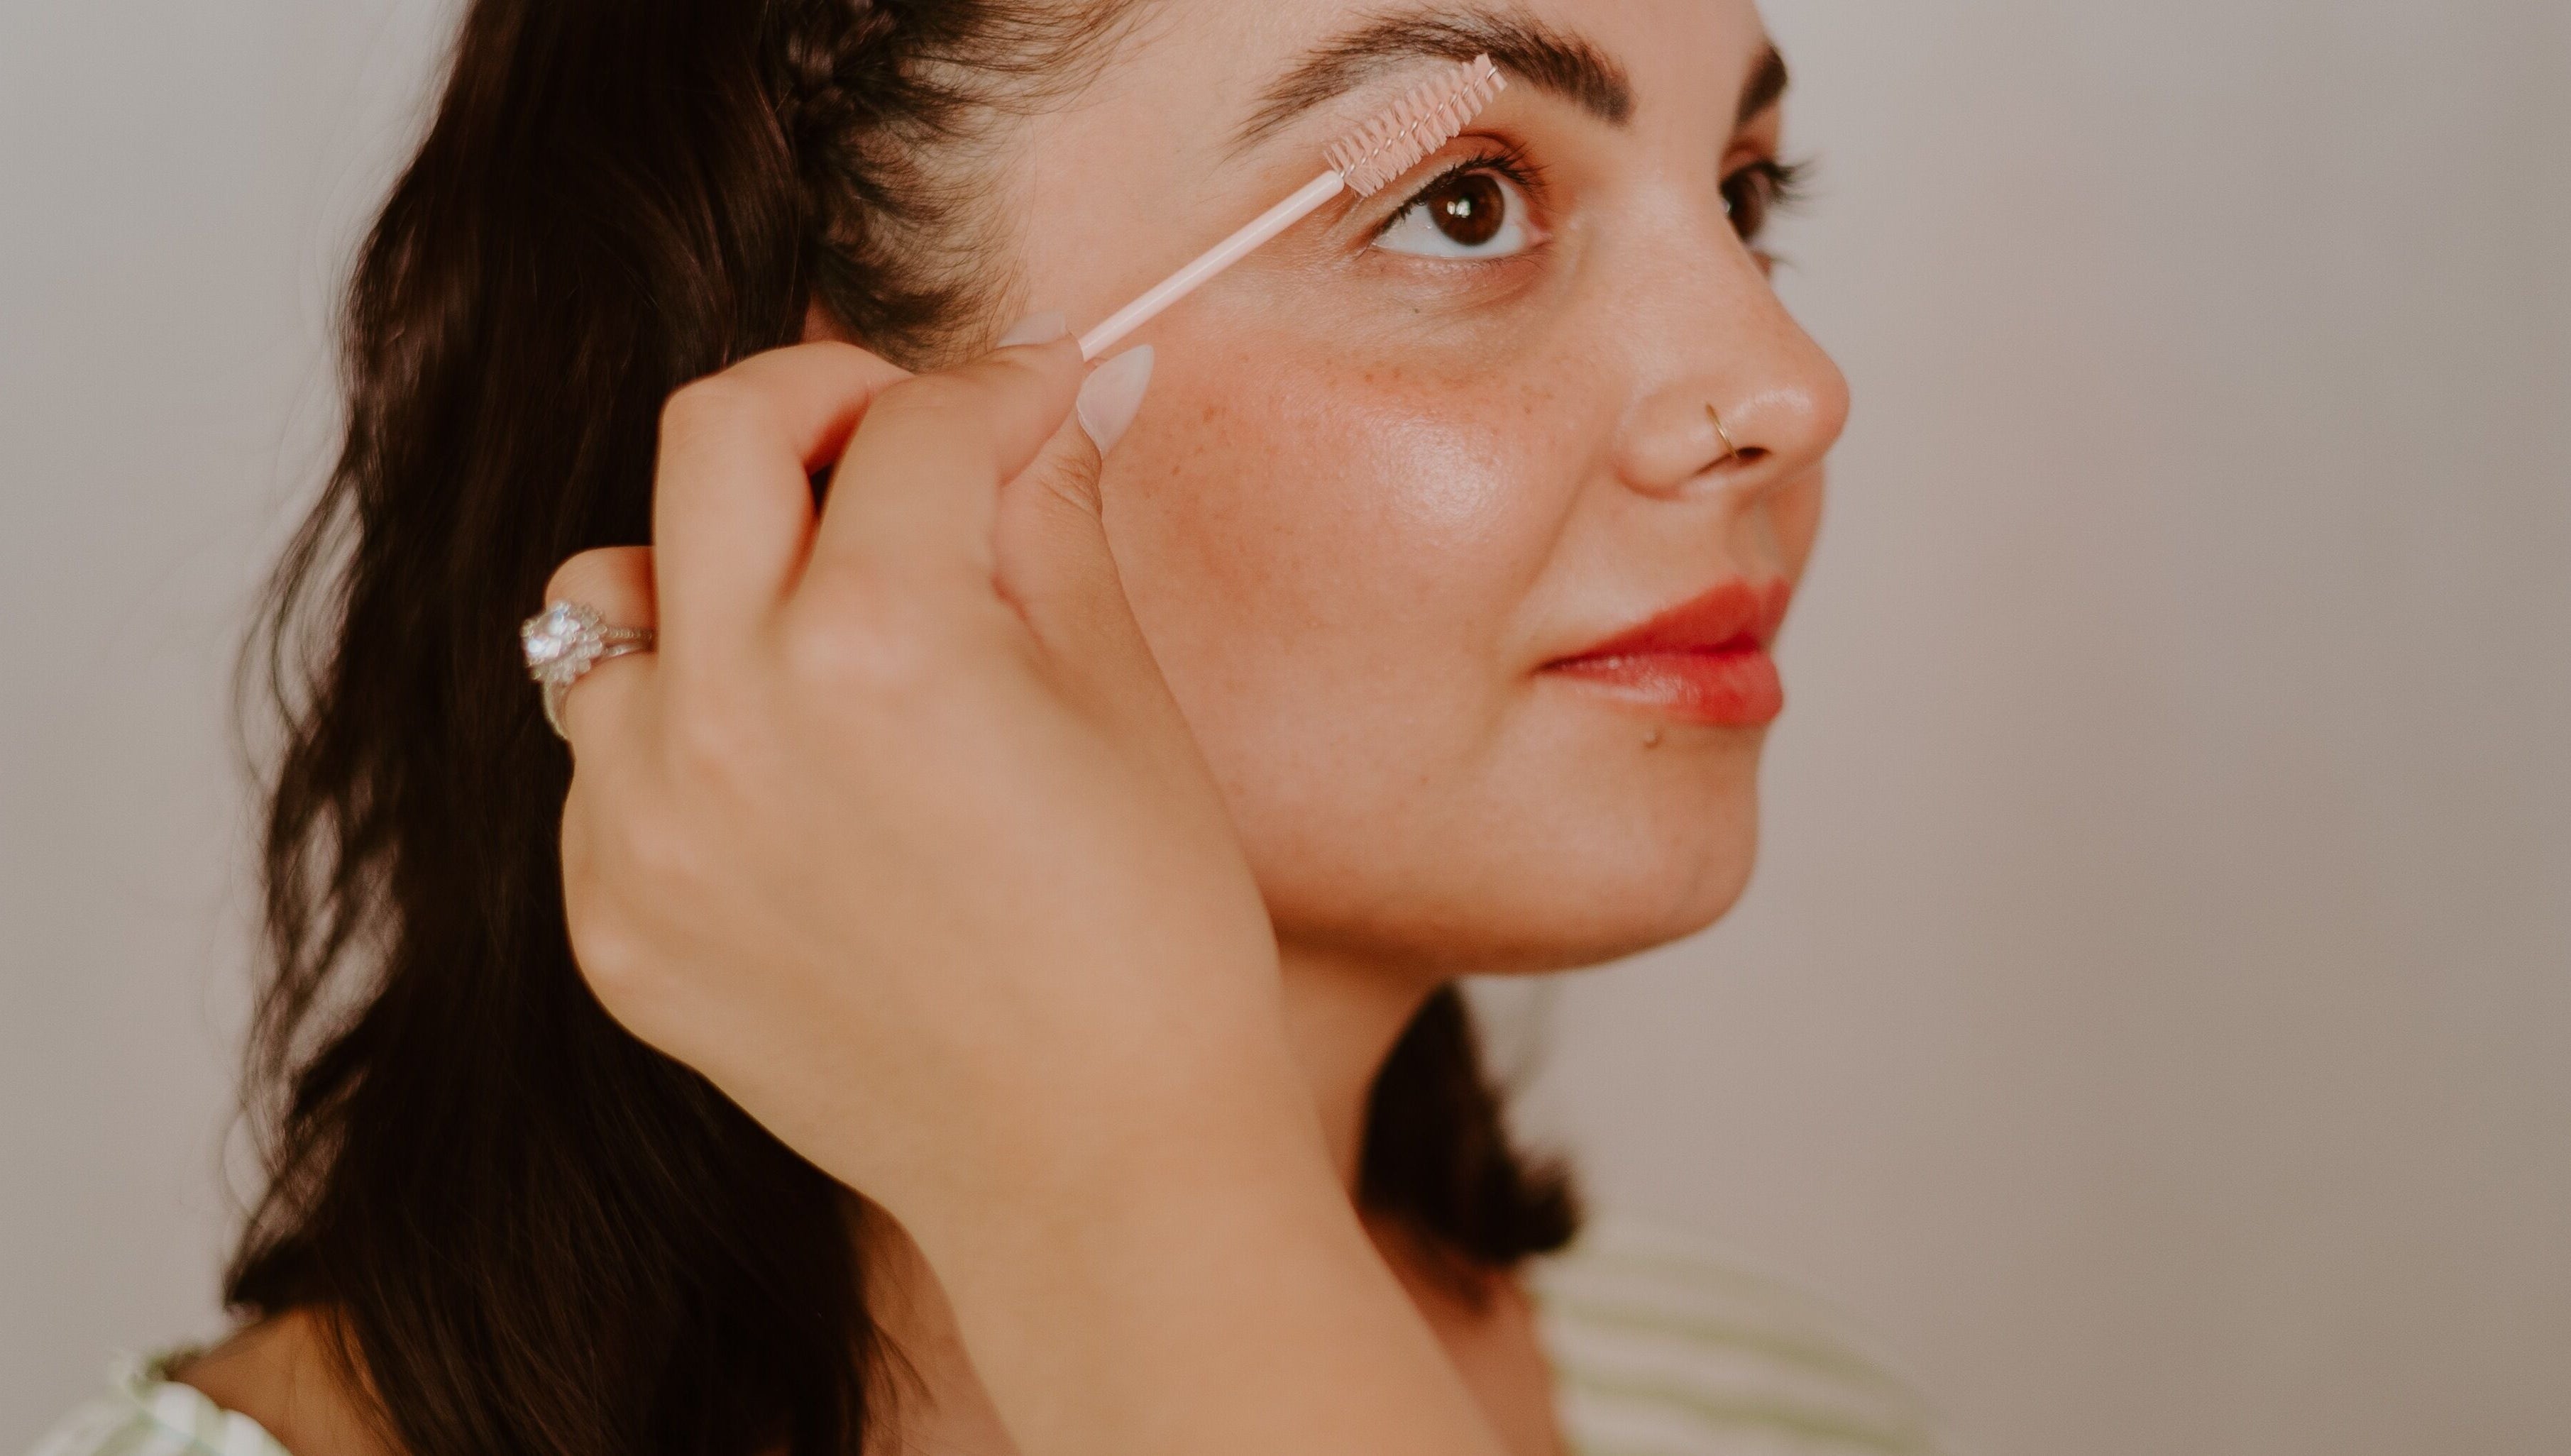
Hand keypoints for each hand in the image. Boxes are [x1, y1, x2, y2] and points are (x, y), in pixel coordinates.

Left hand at [546, 332, 1306, 1234]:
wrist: (1094, 1170)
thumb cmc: (1147, 948)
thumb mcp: (1122, 700)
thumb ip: (1052, 515)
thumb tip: (1048, 397)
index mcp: (883, 645)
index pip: (915, 423)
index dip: (997, 384)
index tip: (1033, 397)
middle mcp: (728, 716)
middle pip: (715, 436)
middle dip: (826, 399)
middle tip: (905, 438)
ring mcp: (645, 827)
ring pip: (612, 597)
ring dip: (719, 568)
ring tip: (822, 624)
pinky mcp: (612, 919)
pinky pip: (604, 753)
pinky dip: (687, 721)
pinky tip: (795, 776)